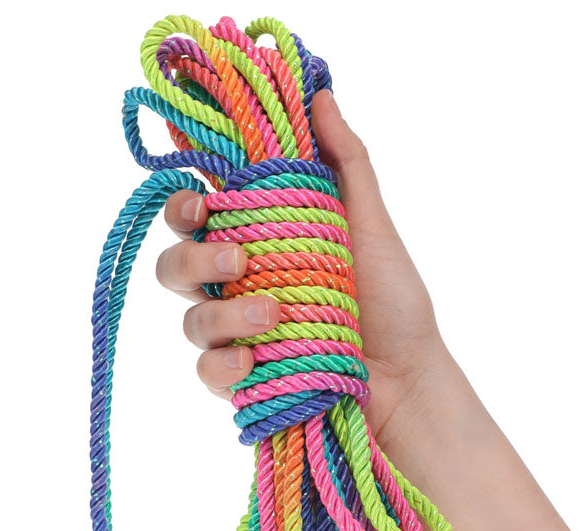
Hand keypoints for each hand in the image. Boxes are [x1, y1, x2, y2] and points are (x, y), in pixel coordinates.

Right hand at [156, 89, 456, 456]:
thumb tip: (321, 95)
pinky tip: (252, 362)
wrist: (407, 379)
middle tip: (239, 262)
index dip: (183, 206)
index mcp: (258, 245)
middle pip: (176, 268)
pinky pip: (208, 373)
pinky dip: (224, 367)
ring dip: (220, 316)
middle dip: (193, 261)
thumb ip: (345, 162)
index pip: (197, 218)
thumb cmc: (392, 303)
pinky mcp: (242, 382)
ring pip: (189, 322)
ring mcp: (236, 338)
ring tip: (271, 317)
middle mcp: (237, 290)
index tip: (201, 203)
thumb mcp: (371, 226)